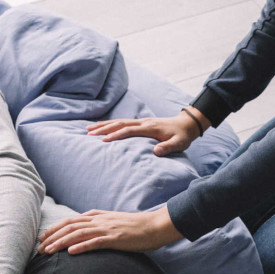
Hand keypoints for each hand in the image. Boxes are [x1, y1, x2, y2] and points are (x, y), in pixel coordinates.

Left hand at [38, 205, 182, 254]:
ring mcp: (107, 229)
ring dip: (61, 242)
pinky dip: (81, 247)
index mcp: (98, 216)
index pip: (71, 220)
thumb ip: (100, 225)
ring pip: (78, 234)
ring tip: (48, 251)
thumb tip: (86, 232)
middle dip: (52, 236)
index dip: (55, 228)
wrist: (156, 226)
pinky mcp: (115, 239)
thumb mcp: (114, 222)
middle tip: (39, 248)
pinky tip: (70, 253)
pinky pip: (95, 242)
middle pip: (69, 226)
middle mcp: (99, 220)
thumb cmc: (137, 227)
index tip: (42, 238)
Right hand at [86, 107, 208, 156]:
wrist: (186, 124)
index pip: (129, 130)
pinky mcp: (140, 123)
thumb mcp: (179, 143)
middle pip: (120, 123)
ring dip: (103, 125)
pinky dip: (110, 124)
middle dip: (103, 128)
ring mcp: (141, 121)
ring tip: (88, 129)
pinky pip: (123, 122)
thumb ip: (168, 147)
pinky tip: (102, 127)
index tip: (104, 140)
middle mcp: (143, 122)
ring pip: (119, 121)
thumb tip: (155, 152)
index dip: (116, 135)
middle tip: (88, 133)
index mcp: (150, 128)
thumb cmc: (182, 136)